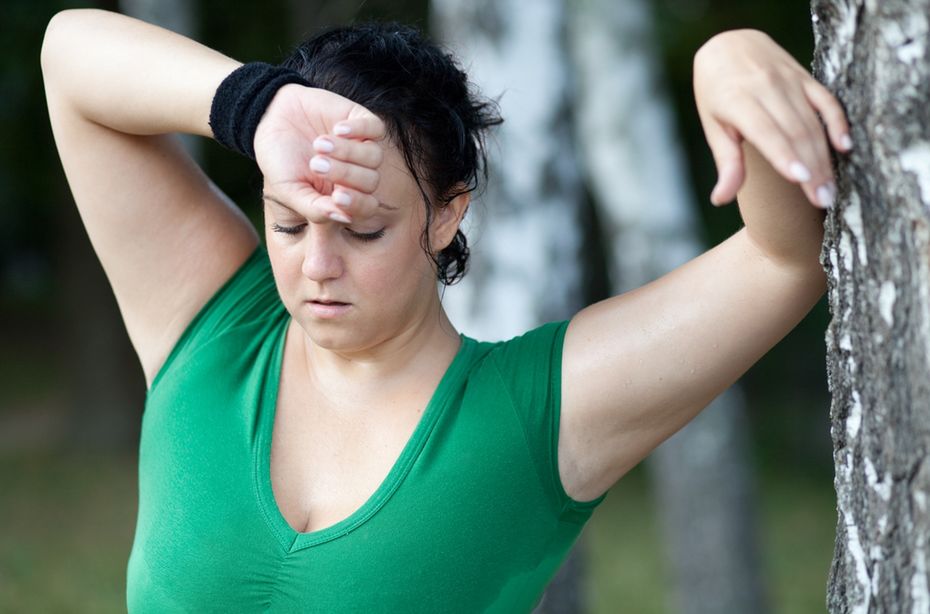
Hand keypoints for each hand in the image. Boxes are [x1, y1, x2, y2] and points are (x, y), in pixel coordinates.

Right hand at [253, 84, 385, 223]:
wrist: (269, 120)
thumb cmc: (279, 161)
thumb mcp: (289, 191)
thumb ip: (315, 209)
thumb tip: (346, 218)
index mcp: (343, 194)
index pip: (367, 206)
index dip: (358, 204)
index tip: (337, 196)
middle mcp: (357, 172)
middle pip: (371, 181)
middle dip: (345, 174)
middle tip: (315, 164)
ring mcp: (361, 146)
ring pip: (374, 156)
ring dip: (347, 152)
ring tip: (319, 144)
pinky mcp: (360, 121)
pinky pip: (376, 129)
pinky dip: (359, 130)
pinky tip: (337, 129)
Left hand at [693, 29, 850, 208]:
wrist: (729, 45)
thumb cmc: (716, 92)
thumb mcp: (712, 125)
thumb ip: (726, 162)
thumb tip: (722, 199)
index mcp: (738, 101)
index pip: (766, 131)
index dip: (784, 155)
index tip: (801, 179)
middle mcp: (766, 88)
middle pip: (795, 132)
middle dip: (811, 168)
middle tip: (822, 200)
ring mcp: (788, 81)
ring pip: (812, 123)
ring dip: (824, 157)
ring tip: (829, 189)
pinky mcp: (805, 77)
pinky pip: (826, 100)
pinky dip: (837, 123)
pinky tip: (845, 146)